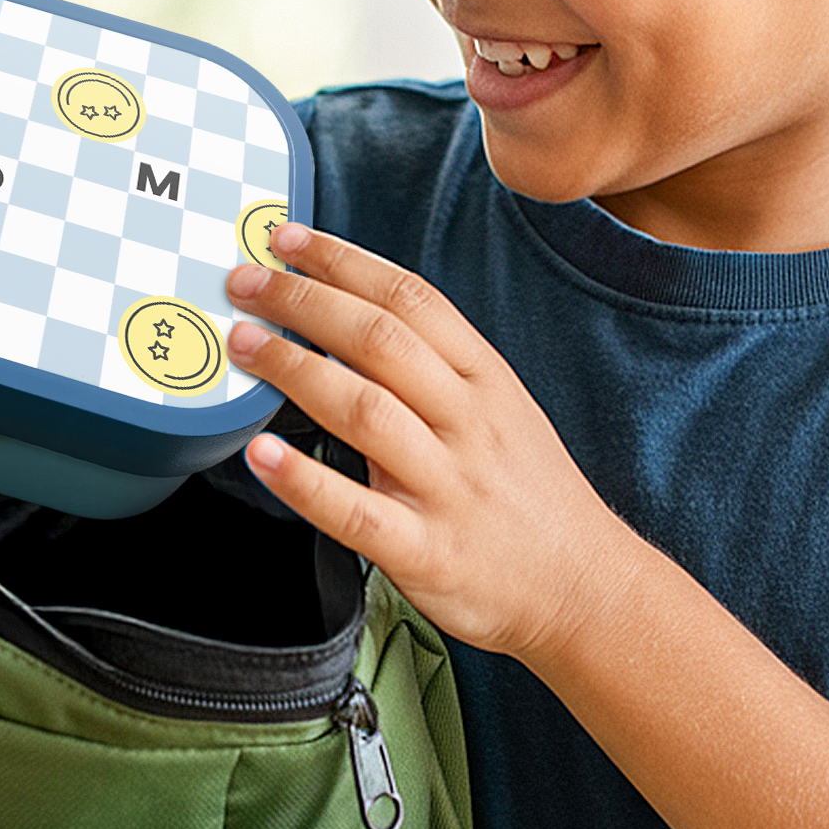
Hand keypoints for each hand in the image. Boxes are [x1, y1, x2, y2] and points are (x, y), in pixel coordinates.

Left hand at [223, 225, 627, 658]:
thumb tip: (348, 323)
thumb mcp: (499, 412)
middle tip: (245, 283)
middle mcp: (467, 423)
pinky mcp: (426, 551)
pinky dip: (304, 481)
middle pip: (379, 340)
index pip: (410, 299)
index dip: (343, 262)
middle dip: (303, 301)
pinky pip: (356, 511)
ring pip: (365, 410)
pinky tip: (262, 456)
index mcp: (483, 380)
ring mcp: (447, 486)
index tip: (288, 240)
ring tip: (244, 345)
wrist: (585, 588)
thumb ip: (433, 369)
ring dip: (295, 369)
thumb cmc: (530, 498)